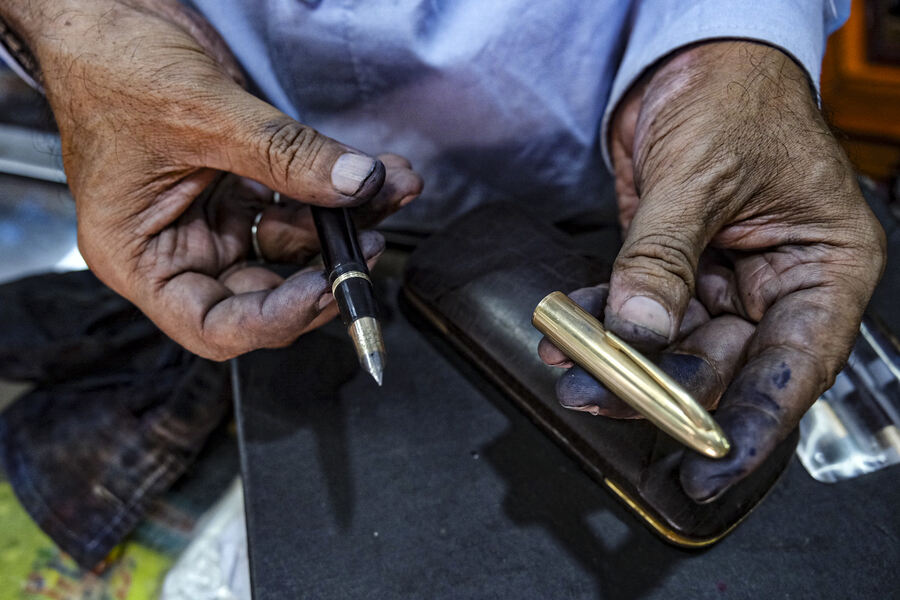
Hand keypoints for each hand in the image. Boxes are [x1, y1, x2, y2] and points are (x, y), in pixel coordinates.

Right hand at [8, 0, 421, 358]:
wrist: (106, 12)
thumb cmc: (109, 65)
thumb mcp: (203, 114)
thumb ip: (285, 155)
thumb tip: (355, 183)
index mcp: (140, 258)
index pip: (214, 325)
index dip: (276, 318)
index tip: (327, 287)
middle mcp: (177, 248)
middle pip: (265, 291)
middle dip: (327, 266)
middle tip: (372, 241)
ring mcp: (211, 219)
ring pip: (292, 245)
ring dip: (346, 221)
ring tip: (388, 186)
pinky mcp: (239, 189)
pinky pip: (296, 203)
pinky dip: (336, 190)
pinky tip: (374, 172)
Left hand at [540, 41, 884, 501]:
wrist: (692, 60)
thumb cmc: (736, 97)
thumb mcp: (703, 176)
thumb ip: (664, 257)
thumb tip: (638, 329)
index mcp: (822, 269)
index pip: (792, 369)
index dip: (750, 426)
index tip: (707, 468)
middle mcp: (776, 284)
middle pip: (721, 363)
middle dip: (656, 386)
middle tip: (600, 397)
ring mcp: (722, 279)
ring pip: (671, 343)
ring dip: (617, 357)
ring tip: (570, 368)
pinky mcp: (675, 267)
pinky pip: (638, 307)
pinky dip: (602, 317)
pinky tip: (569, 328)